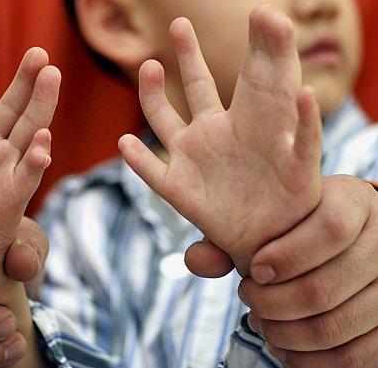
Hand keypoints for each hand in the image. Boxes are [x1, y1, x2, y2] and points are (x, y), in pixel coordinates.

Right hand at [119, 4, 321, 274]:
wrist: (274, 239)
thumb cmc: (294, 203)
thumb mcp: (305, 165)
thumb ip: (306, 132)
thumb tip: (306, 91)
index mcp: (249, 124)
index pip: (247, 78)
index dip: (242, 48)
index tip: (249, 14)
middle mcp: (216, 134)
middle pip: (198, 87)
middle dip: (188, 56)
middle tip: (181, 23)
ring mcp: (194, 159)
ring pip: (165, 120)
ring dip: (154, 94)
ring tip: (150, 66)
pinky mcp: (180, 190)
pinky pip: (153, 172)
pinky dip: (138, 160)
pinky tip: (125, 143)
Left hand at [236, 175, 377, 366]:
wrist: (343, 242)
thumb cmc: (295, 228)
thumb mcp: (269, 219)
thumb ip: (231, 236)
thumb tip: (197, 261)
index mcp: (354, 201)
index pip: (333, 228)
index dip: (288, 256)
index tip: (255, 270)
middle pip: (326, 287)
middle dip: (273, 304)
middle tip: (249, 299)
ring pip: (338, 326)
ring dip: (286, 334)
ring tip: (261, 323)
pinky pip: (356, 356)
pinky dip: (311, 360)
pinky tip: (285, 347)